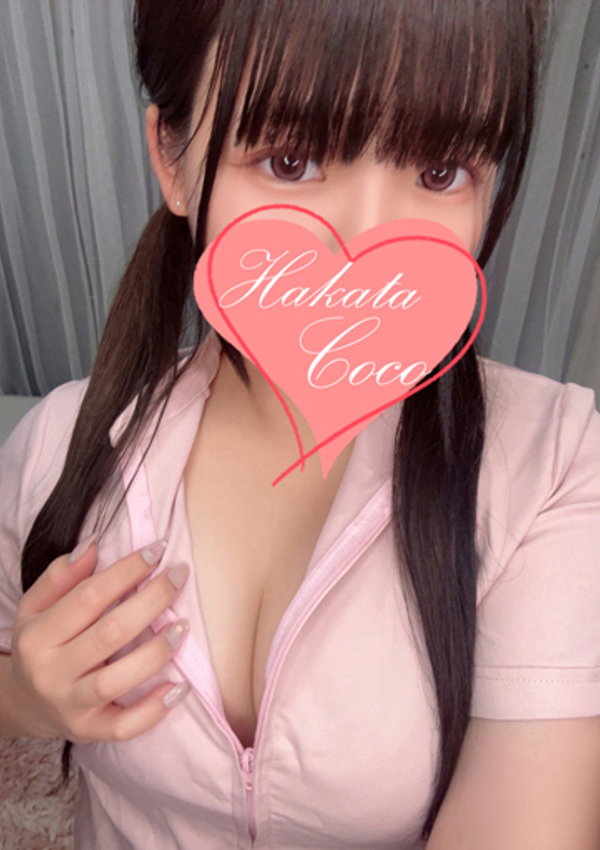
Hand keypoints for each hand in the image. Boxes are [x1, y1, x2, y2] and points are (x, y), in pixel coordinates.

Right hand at [7, 538, 190, 742]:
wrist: (23, 702)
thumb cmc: (41, 644)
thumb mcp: (36, 607)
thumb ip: (60, 576)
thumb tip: (92, 544)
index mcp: (38, 636)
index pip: (87, 597)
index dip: (126, 570)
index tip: (157, 550)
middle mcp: (51, 673)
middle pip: (109, 634)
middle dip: (151, 600)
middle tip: (179, 576)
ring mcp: (70, 706)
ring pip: (116, 681)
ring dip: (155, 652)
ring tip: (183, 626)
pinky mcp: (89, 731)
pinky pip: (124, 727)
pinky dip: (153, 711)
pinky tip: (179, 687)